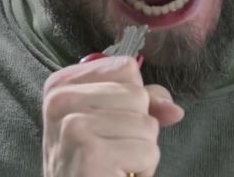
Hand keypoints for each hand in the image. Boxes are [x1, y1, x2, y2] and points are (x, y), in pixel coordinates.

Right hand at [41, 56, 184, 175]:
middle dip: (137, 128)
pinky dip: (142, 170)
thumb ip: (143, 103)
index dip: (131, 99)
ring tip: (114, 164)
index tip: (109, 124)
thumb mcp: (111, 124)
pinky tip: (116, 175)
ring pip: (147, 124)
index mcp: (61, 85)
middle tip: (111, 150)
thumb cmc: (93, 164)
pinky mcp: (91, 155)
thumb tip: (173, 109)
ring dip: (140, 151)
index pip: (126, 68)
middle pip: (138, 95)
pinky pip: (147, 151)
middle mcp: (60, 100)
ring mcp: (73, 127)